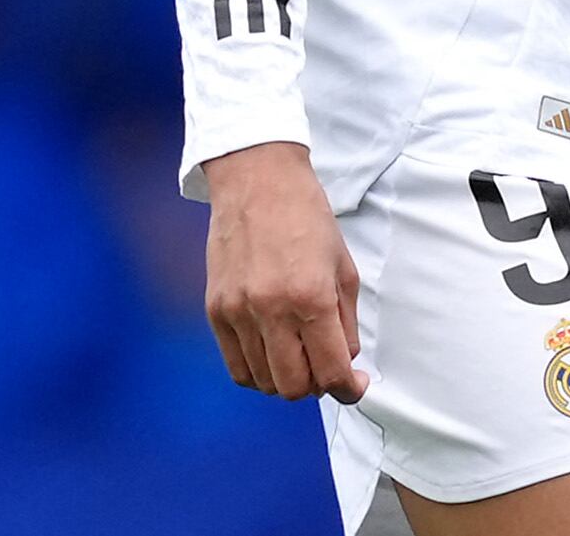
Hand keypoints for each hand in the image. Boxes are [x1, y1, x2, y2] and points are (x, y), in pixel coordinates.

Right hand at [202, 140, 368, 402]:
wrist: (259, 182)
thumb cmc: (307, 218)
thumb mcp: (343, 268)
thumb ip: (346, 322)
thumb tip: (345, 362)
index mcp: (311, 296)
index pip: (331, 370)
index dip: (348, 388)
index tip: (354, 384)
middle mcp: (272, 310)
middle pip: (295, 387)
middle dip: (317, 386)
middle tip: (326, 368)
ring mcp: (239, 312)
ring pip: (264, 381)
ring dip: (287, 379)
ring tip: (299, 357)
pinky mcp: (216, 310)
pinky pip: (236, 367)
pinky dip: (257, 373)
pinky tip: (272, 356)